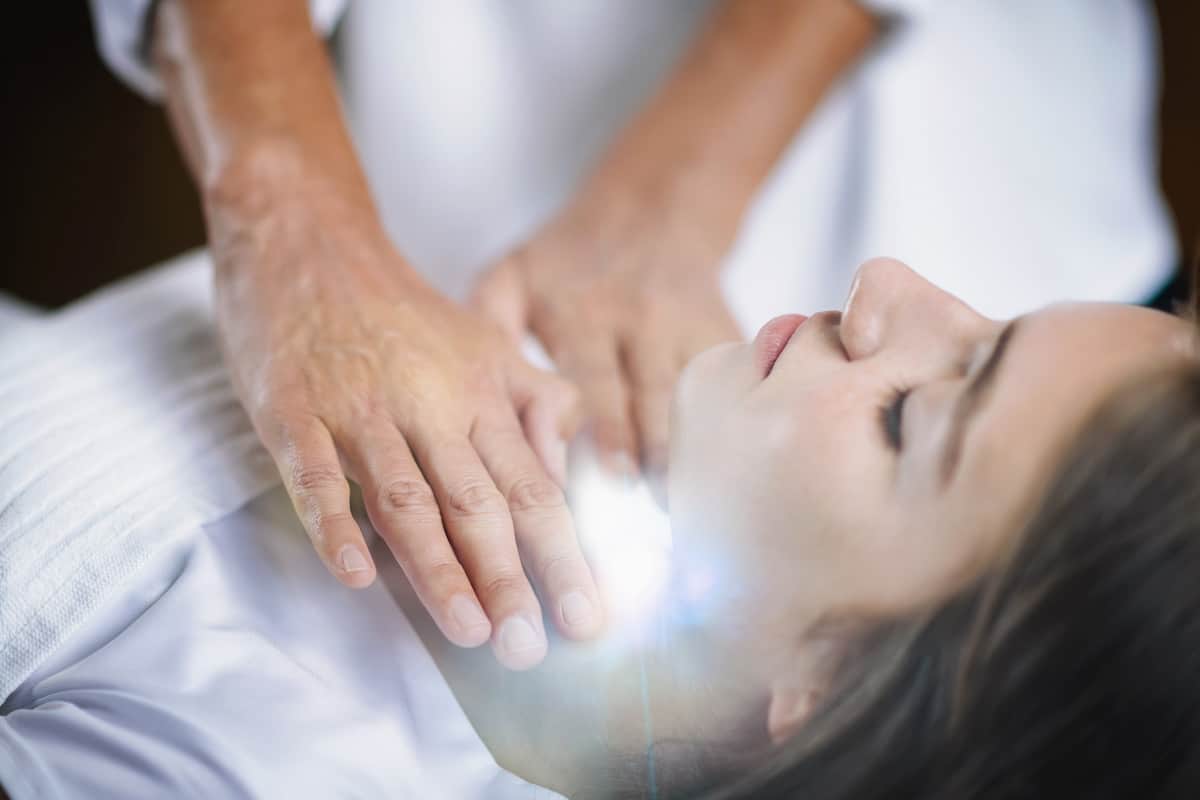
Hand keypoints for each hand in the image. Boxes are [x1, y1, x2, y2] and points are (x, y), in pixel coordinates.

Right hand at [210, 207, 602, 669]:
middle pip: (480, 503)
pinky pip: (315, 475)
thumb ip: (536, 399)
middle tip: (531, 648)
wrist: (309, 242)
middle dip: (511, 579)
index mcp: (481, 393)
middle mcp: (430, 405)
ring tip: (469, 629)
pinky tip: (354, 576)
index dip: (564, 555)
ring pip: (408, 498)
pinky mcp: (295, 411)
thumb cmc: (402, 309)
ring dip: (439, 568)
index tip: (590, 615)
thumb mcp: (486, 339)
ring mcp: (360, 409)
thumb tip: (567, 467)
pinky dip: (334, 525)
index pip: (533, 487)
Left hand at [472, 189, 742, 490]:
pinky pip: (731, 380)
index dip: (601, 432)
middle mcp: (637, 319)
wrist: (655, 207)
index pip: (591, 382)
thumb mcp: (516, 273)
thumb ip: (489, 326)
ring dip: (688, 448)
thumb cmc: (569, 257)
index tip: (603, 482)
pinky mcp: (724, 329)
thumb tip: (467, 392)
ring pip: (691, 394)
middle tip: (647, 503)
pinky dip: (731, 423)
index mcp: (580, 312)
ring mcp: (686, 325)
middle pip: (646, 395)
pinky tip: (730, 466)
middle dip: (648, 450)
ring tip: (685, 499)